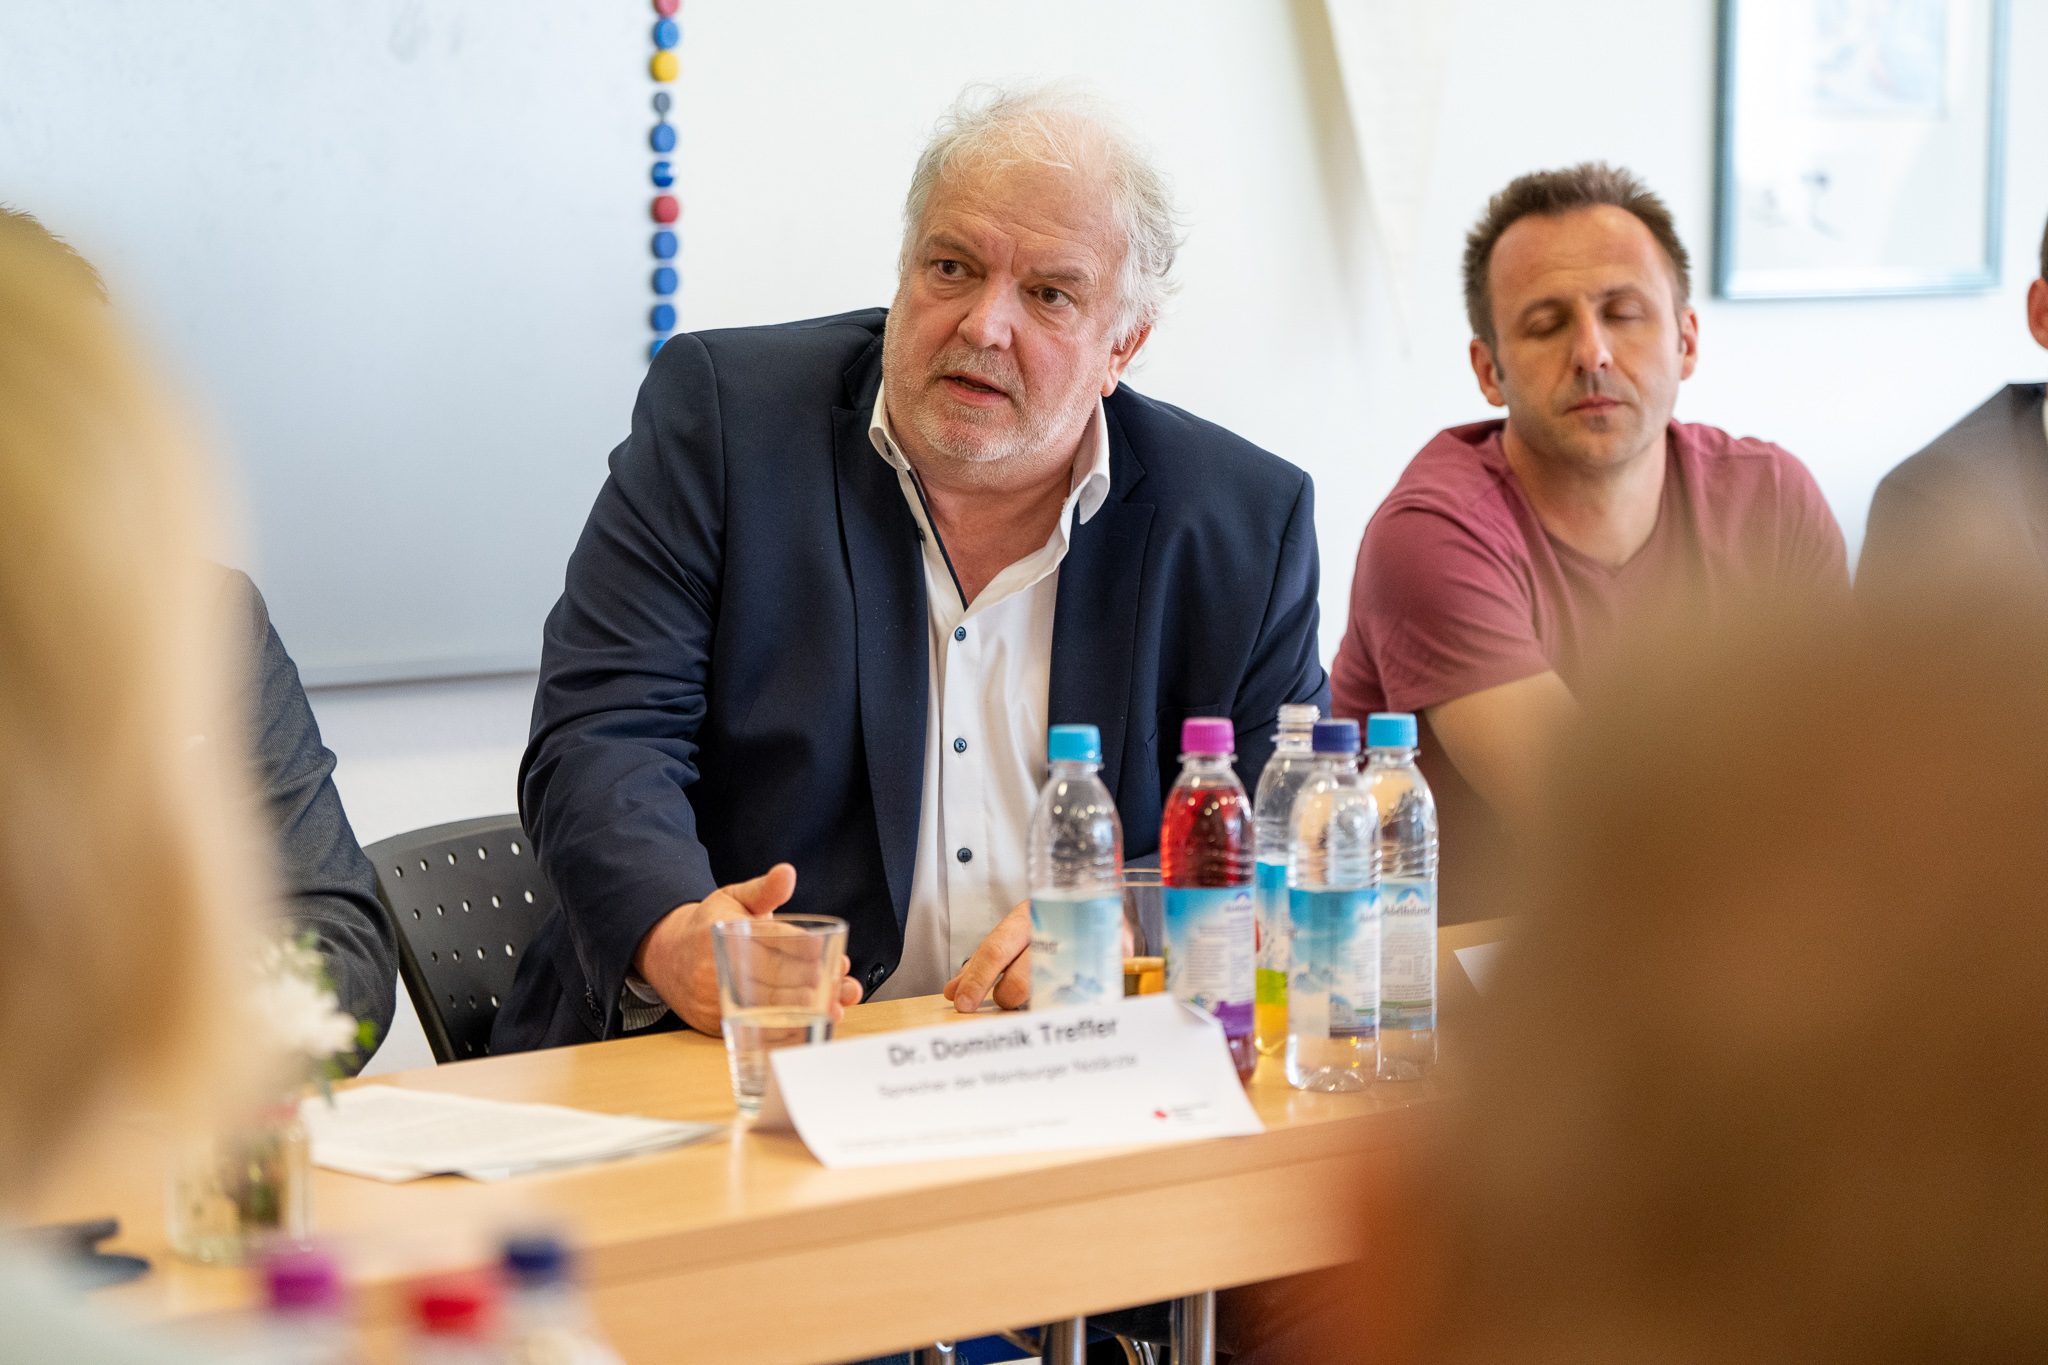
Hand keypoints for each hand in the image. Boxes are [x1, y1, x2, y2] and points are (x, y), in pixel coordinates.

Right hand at [631, 864, 862, 1033]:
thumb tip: (787, 873)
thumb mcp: (733, 899)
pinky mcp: (716, 1022)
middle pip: (770, 977)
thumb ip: (764, 889)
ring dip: (803, 1009)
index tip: (823, 949)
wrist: (666, 956)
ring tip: (834, 1006)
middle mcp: (718, 968)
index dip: (799, 946)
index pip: (768, 939)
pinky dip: (785, 1032)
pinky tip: (809, 1026)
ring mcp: (715, 998)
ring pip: (765, 1007)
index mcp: (723, 932)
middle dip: (807, 980)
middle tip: (834, 980)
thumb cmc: (707, 926)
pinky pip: (752, 1030)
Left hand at [943, 899, 1139, 1012]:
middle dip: (1011, 995)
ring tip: (1044, 998)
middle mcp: (1056, 923)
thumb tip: (953, 991)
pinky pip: (1096, 985)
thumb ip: (986, 963)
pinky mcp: (1118, 951)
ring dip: (1045, 1000)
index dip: (977, 979)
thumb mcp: (1017, 935)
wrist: (1103, 897)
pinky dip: (1084, 998)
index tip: (962, 1002)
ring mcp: (1089, 937)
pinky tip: (1078, 999)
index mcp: (1026, 916)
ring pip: (1057, 984)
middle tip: (1010, 999)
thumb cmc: (1054, 923)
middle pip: (1025, 974)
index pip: (995, 949)